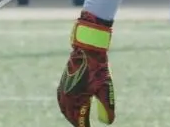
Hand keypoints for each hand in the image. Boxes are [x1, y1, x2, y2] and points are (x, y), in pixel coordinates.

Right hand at [57, 11, 115, 126]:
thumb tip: (108, 122)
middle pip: (69, 115)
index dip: (83, 126)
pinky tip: (68, 106)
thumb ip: (106, 106)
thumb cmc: (98, 68)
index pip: (79, 119)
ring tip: (76, 119)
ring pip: (63, 107)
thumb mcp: (106, 88)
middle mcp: (67, 95)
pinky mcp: (63, 81)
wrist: (87, 49)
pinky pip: (61, 98)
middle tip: (82, 126)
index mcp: (76, 98)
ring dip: (69, 115)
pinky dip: (64, 106)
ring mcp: (63, 87)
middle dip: (76, 122)